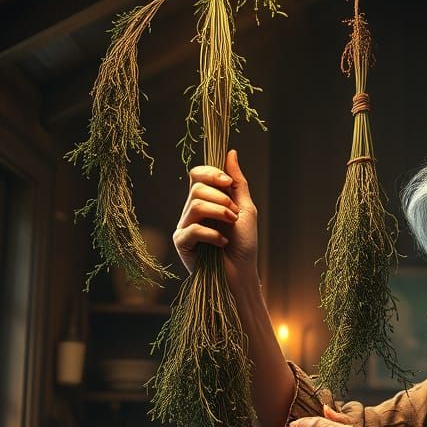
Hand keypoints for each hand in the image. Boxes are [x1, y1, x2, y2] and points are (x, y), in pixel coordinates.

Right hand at [172, 149, 258, 284]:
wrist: (242, 274)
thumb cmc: (244, 244)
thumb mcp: (245, 209)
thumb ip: (237, 182)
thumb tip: (230, 152)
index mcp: (205, 201)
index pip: (197, 174)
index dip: (211, 173)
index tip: (228, 183)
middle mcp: (191, 211)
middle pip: (197, 188)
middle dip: (221, 198)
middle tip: (233, 215)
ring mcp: (184, 227)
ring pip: (195, 204)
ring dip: (220, 213)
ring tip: (230, 226)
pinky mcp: (181, 243)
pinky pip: (193, 229)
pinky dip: (213, 235)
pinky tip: (223, 243)